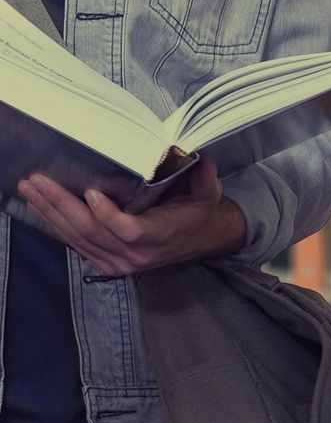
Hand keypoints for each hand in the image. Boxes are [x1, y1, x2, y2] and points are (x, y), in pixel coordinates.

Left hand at [17, 160, 245, 275]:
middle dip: (62, 205)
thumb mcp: (207, 194)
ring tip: (31, 189)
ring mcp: (118, 262)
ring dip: (51, 212)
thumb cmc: (196, 213)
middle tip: (39, 181)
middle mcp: (137, 254)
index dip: (108, 214)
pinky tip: (40, 206)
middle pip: (92, 232)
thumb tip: (203, 160)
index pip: (130, 230)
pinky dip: (56, 224)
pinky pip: (76, 244)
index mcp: (161, 236)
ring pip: (78, 238)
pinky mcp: (105, 263)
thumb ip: (205, 179)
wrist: (194, 240)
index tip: (91, 192)